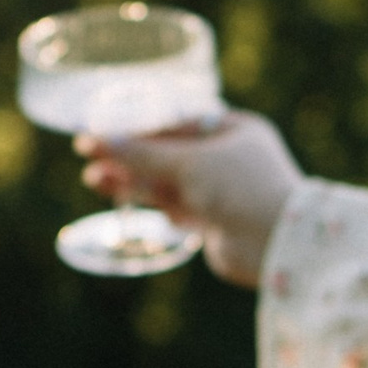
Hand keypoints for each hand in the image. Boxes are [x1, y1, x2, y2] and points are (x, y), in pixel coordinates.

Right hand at [78, 110, 302, 286]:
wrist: (278, 245)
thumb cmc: (243, 189)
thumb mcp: (190, 163)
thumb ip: (143, 153)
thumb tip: (98, 139)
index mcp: (236, 130)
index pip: (178, 122)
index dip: (139, 127)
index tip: (105, 129)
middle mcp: (229, 158)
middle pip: (169, 152)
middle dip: (130, 155)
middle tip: (89, 153)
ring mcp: (222, 191)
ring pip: (168, 180)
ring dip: (132, 178)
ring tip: (93, 177)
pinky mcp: (214, 221)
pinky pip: (174, 205)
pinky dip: (147, 199)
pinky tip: (119, 196)